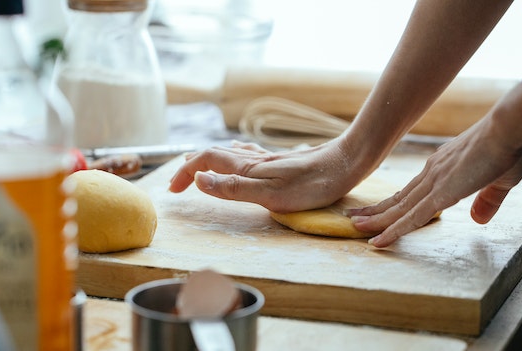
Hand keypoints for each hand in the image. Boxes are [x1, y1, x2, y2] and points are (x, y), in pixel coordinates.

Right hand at [169, 139, 368, 212]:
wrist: (348, 162)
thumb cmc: (313, 184)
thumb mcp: (271, 194)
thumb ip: (234, 188)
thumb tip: (199, 179)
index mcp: (247, 167)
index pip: (205, 162)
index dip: (185, 174)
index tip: (173, 191)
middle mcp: (254, 159)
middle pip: (212, 155)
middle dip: (192, 167)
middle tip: (179, 183)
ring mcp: (268, 158)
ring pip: (228, 154)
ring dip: (208, 160)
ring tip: (199, 168)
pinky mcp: (282, 160)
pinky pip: (247, 154)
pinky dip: (231, 156)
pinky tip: (239, 156)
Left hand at [348, 118, 521, 247]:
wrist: (508, 128)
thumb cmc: (508, 147)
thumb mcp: (498, 180)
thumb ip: (487, 200)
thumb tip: (478, 219)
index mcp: (441, 169)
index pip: (412, 191)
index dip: (394, 202)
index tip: (379, 209)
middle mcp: (431, 174)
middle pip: (398, 199)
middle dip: (375, 210)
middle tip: (353, 217)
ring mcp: (433, 183)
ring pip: (398, 209)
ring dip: (376, 220)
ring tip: (355, 227)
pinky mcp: (441, 193)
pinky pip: (412, 218)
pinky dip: (393, 231)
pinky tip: (378, 241)